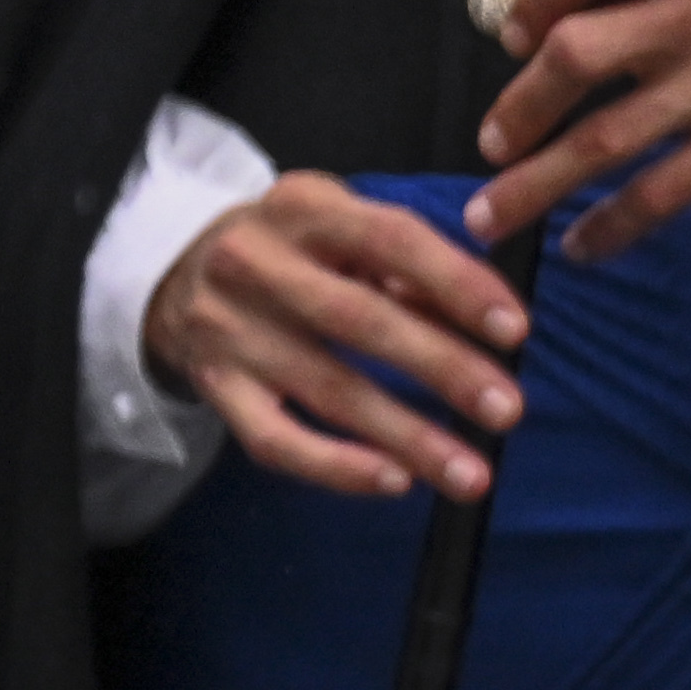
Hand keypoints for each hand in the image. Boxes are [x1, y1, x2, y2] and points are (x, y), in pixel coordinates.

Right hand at [142, 171, 529, 499]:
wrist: (174, 267)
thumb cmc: (290, 249)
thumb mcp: (341, 226)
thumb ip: (409, 267)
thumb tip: (488, 322)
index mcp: (302, 208)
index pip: (389, 240)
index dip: (456, 284)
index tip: (515, 330)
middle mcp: (255, 263)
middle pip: (358, 319)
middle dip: (442, 368)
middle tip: (507, 409)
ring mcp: (229, 329)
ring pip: (326, 389)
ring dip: (408, 437)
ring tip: (472, 474)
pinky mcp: (215, 386)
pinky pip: (275, 439)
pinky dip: (335, 466)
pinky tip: (393, 481)